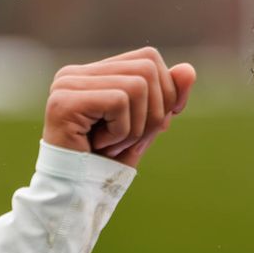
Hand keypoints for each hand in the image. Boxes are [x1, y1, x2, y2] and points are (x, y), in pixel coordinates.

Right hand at [42, 46, 196, 167]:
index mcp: (94, 74)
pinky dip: (121, 132)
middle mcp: (77, 73)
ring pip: (137, 86)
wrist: (74, 193)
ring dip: (135, 127)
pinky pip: (119, 102)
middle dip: (153, 113)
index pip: (149, 59)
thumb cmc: (107, 163)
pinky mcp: (64, 101)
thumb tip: (188, 70)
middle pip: (147, 69)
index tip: (161, 124)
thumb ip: (165, 99)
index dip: (168, 91)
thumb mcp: (146, 129)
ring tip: (113, 145)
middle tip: (131, 140)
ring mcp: (67, 84)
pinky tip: (100, 145)